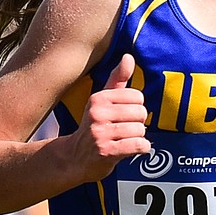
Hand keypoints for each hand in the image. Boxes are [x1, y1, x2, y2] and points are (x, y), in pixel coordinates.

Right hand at [71, 53, 149, 180]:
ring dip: (138, 137)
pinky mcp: (105, 152)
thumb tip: (129, 56)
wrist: (74, 158)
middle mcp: (97, 114)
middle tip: (124, 130)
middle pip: (141, 113)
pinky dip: (141, 149)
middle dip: (138, 123)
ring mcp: (100, 133)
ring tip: (123, 140)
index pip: (138, 96)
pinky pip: (139, 145)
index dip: (135, 108)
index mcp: (98, 98)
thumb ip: (118, 79)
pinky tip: (130, 150)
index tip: (123, 116)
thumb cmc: (94, 126)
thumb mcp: (102, 101)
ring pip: (141, 130)